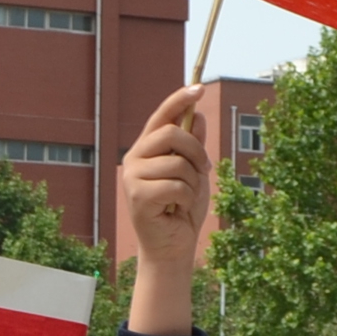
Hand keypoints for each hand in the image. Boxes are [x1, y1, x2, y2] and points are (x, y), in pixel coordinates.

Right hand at [116, 83, 210, 335]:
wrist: (172, 247)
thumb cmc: (182, 210)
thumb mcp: (194, 173)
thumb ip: (193, 146)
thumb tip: (197, 116)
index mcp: (147, 149)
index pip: (161, 116)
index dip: (179, 100)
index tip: (199, 89)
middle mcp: (135, 159)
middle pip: (171, 133)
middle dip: (196, 151)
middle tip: (204, 170)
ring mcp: (133, 177)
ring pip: (178, 162)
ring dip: (192, 181)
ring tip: (184, 197)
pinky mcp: (137, 197)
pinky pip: (176, 185)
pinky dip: (187, 198)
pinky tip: (177, 209)